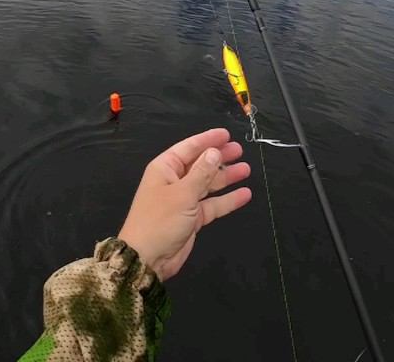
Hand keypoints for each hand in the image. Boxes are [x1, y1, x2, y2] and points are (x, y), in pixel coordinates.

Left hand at [118, 128, 252, 281]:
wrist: (147, 258)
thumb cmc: (160, 221)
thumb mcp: (182, 194)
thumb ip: (202, 173)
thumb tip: (215, 152)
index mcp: (165, 169)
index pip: (189, 148)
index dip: (208, 139)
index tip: (227, 134)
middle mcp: (175, 181)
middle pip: (201, 164)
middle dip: (220, 157)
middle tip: (240, 150)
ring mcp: (184, 200)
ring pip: (209, 184)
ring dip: (226, 177)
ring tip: (246, 169)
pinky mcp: (192, 218)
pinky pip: (213, 204)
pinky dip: (228, 200)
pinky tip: (244, 194)